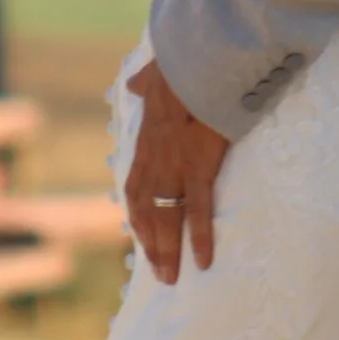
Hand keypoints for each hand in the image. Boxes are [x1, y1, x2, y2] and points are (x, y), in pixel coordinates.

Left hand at [124, 61, 230, 284]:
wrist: (196, 62)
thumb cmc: (182, 67)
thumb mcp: (156, 77)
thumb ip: (146, 85)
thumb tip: (138, 82)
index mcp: (147, 144)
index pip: (136, 189)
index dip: (138, 217)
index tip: (142, 237)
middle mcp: (155, 161)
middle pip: (145, 212)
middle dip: (150, 244)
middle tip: (159, 272)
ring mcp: (174, 167)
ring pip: (165, 218)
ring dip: (166, 251)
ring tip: (171, 277)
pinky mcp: (198, 168)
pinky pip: (197, 211)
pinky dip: (198, 238)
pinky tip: (202, 261)